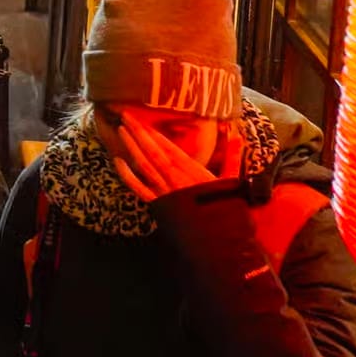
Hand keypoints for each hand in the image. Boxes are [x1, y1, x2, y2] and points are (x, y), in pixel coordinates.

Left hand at [112, 120, 242, 202]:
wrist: (220, 239)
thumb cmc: (226, 210)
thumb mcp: (231, 181)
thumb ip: (232, 157)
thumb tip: (238, 136)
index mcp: (192, 171)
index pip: (170, 147)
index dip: (155, 133)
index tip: (143, 119)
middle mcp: (175, 178)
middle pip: (153, 151)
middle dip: (139, 133)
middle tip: (125, 116)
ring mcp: (164, 191)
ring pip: (144, 165)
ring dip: (131, 147)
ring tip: (121, 130)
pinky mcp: (158, 205)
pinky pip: (139, 189)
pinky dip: (127, 175)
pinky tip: (117, 162)